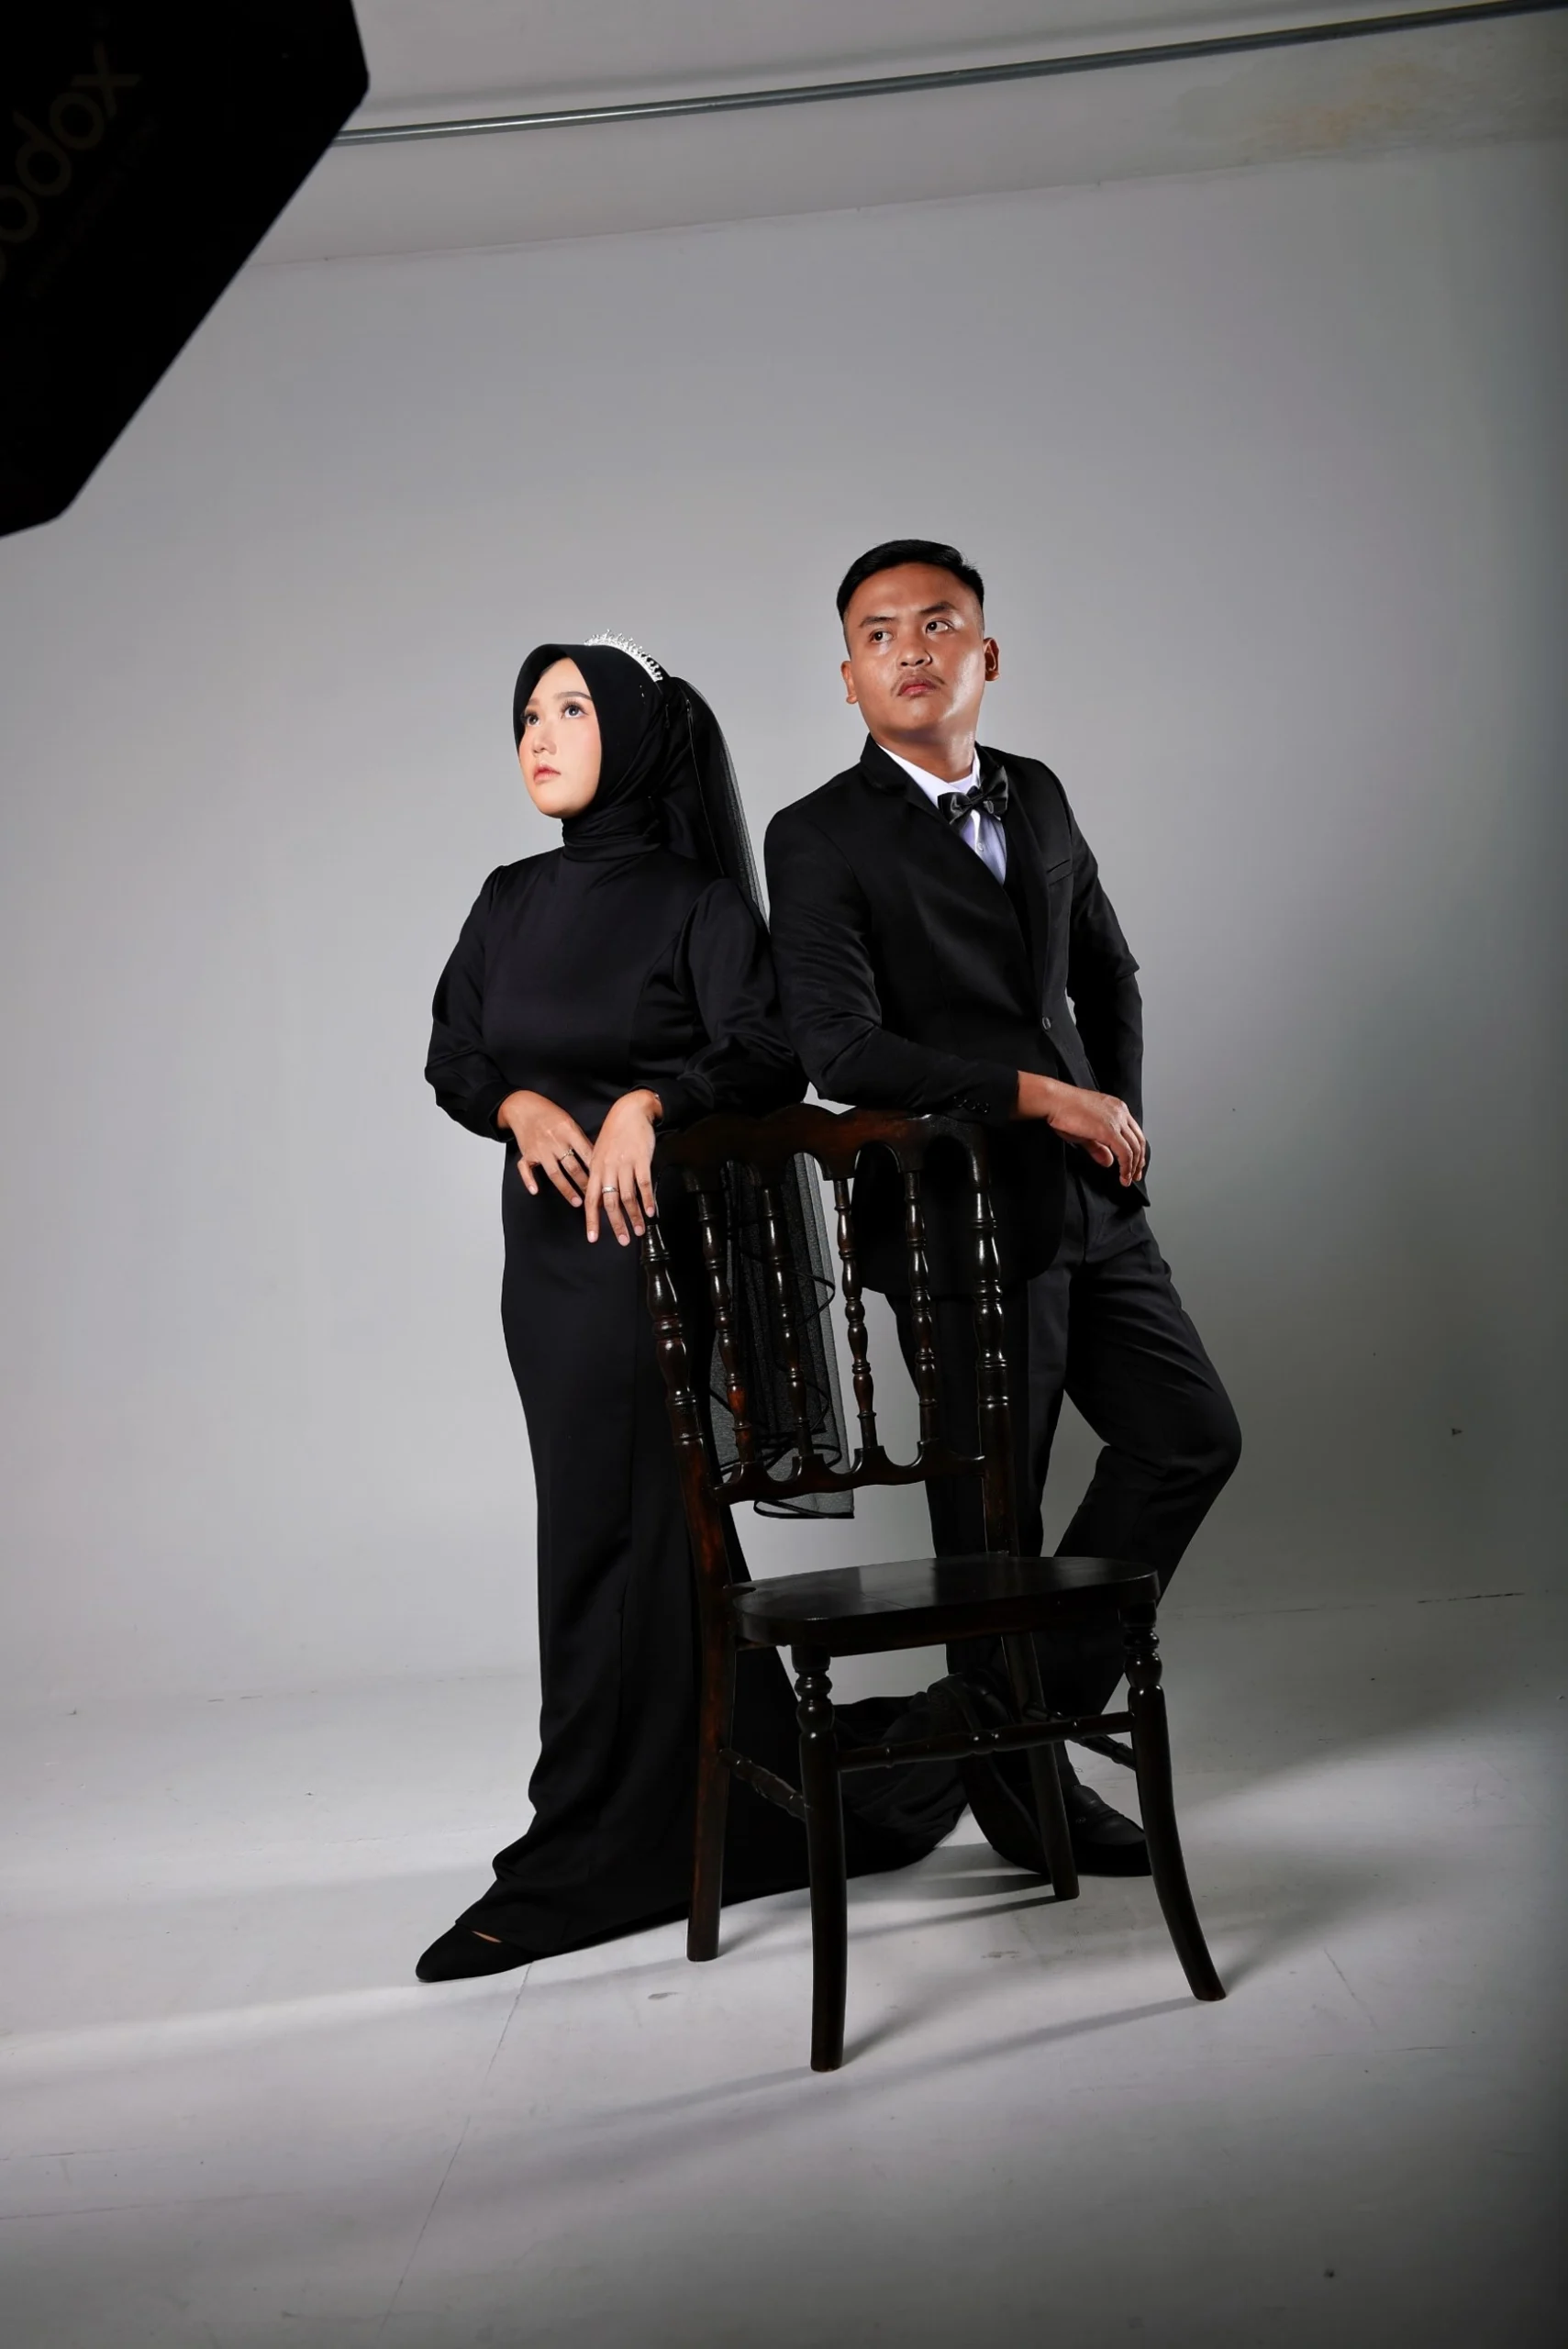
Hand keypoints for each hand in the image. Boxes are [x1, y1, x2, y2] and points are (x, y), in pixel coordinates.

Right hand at [497, 1090, 593, 1205]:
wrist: (523, 1106)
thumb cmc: (550, 1114)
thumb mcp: (569, 1121)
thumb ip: (581, 1139)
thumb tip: (598, 1159)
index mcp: (568, 1131)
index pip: (586, 1153)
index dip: (597, 1169)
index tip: (607, 1182)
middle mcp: (554, 1141)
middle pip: (572, 1167)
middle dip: (585, 1184)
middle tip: (596, 1198)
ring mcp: (539, 1149)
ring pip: (554, 1173)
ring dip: (566, 1189)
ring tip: (578, 1202)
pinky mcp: (526, 1154)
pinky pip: (525, 1169)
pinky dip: (529, 1180)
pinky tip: (535, 1191)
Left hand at [583, 1090, 661, 1244]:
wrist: (630, 1111)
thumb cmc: (614, 1132)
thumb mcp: (599, 1152)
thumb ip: (599, 1175)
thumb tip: (598, 1197)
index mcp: (596, 1168)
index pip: (591, 1199)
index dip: (592, 1220)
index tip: (593, 1238)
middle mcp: (608, 1168)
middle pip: (610, 1202)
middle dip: (616, 1224)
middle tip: (623, 1240)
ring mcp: (625, 1164)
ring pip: (628, 1196)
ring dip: (634, 1216)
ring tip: (640, 1230)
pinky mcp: (641, 1159)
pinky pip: (644, 1184)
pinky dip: (648, 1200)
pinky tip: (651, 1211)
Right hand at [1015, 1071, 1147, 1186]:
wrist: (1053, 1100)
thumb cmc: (1063, 1111)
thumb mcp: (1085, 1132)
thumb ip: (1099, 1147)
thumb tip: (1109, 1161)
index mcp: (1117, 1108)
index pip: (1135, 1132)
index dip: (1137, 1151)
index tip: (1134, 1165)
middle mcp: (1120, 1112)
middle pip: (1139, 1141)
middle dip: (1139, 1161)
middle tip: (1134, 1175)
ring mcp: (1116, 1120)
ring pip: (1135, 1148)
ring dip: (1133, 1167)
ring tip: (1127, 1179)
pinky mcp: (1109, 1130)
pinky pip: (1125, 1153)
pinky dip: (1126, 1167)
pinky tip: (1122, 1176)